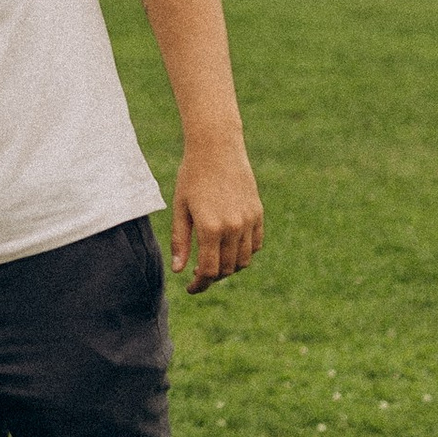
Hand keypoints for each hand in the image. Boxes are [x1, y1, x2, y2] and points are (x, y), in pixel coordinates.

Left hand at [173, 137, 263, 288]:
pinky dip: (244, 253)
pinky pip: (256, 245)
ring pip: (243, 260)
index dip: (200, 285)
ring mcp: (249, 221)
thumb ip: (180, 240)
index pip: (209, 270)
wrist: (217, 148)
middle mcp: (234, 227)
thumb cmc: (192, 176)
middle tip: (197, 275)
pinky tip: (229, 249)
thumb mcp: (181, 208)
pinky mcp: (258, 213)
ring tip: (213, 262)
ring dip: (229, 268)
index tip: (190, 288)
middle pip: (227, 269)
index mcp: (210, 228)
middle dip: (212, 277)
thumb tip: (179, 271)